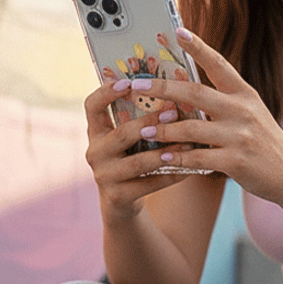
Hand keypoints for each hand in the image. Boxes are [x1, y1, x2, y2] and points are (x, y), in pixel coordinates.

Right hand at [83, 79, 188, 221]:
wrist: (121, 201)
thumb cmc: (131, 157)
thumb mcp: (128, 138)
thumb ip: (139, 118)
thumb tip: (175, 92)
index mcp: (96, 131)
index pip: (92, 106)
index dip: (107, 92)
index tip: (128, 82)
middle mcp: (95, 152)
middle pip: (121, 134)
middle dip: (149, 122)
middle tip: (173, 112)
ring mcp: (104, 176)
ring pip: (138, 162)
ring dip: (164, 152)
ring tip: (187, 144)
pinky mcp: (117, 196)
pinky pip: (149, 184)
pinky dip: (171, 175)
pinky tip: (190, 168)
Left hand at [128, 28, 282, 202]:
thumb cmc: (264, 140)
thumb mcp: (249, 112)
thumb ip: (222, 100)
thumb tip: (182, 86)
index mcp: (244, 94)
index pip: (219, 64)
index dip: (198, 47)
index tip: (178, 31)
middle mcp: (242, 110)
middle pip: (196, 93)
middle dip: (163, 89)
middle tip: (137, 86)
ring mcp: (239, 136)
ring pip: (191, 129)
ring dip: (163, 130)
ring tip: (143, 131)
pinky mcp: (236, 161)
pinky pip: (198, 158)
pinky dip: (177, 158)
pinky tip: (162, 157)